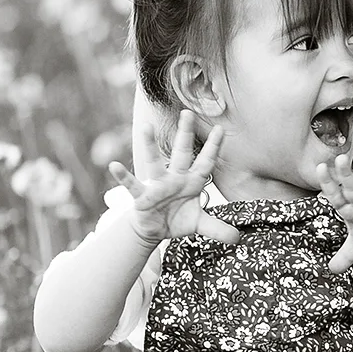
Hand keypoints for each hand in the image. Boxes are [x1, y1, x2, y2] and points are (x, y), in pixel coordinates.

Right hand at [108, 112, 239, 245]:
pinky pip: (132, 185)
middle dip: (185, 134)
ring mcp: (157, 186)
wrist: (154, 230)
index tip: (221, 128)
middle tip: (187, 112)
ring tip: (146, 127)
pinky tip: (114, 165)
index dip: (214, 148)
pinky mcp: (142, 197)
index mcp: (191, 182)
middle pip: (182, 153)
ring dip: (150, 145)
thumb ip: (218, 228)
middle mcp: (175, 179)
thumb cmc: (177, 220)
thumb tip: (238, 238)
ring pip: (154, 163)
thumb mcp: (200, 225)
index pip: (206, 162)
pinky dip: (123, 176)